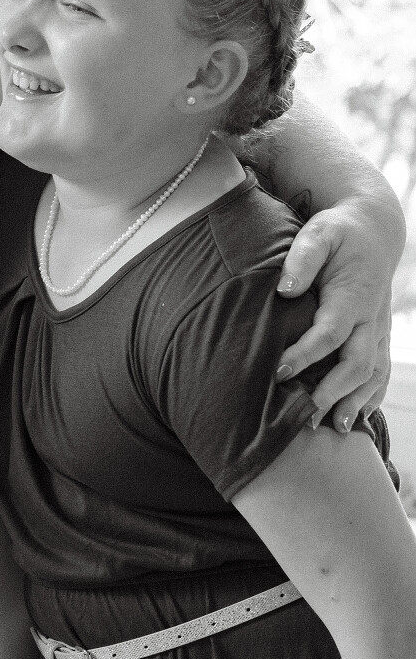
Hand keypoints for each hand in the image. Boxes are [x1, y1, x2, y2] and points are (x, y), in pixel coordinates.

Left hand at [276, 196, 401, 426]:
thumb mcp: (319, 233)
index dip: (305, 355)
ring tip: (332, 428)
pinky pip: (382, 373)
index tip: (277, 373)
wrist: (373, 230)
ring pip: (373, 374)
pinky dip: (371, 397)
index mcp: (353, 295)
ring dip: (355, 403)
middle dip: (332, 392)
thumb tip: (286, 290)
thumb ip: (302, 258)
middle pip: (356, 363)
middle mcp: (370, 318)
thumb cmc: (338, 233)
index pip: (329, 333)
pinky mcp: (379, 337)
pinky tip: (354, 419)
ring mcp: (378, 330)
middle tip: (303, 416)